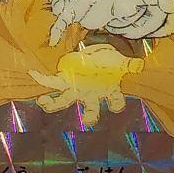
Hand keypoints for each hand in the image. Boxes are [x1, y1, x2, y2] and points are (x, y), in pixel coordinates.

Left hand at [27, 45, 142, 125]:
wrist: (100, 53)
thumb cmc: (111, 61)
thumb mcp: (121, 61)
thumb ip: (129, 65)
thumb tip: (140, 65)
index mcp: (107, 92)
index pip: (115, 102)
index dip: (117, 104)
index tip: (117, 105)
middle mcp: (91, 96)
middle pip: (90, 111)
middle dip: (89, 116)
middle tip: (88, 119)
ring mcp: (77, 90)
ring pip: (63, 102)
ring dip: (52, 104)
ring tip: (42, 102)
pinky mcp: (65, 81)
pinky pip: (51, 82)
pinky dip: (42, 79)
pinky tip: (33, 73)